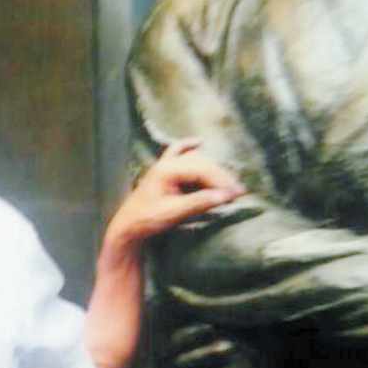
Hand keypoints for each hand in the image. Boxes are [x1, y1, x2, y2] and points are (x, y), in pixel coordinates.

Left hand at [102, 139, 244, 262]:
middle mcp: (166, 163)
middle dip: (221, 177)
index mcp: (167, 170)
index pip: (201, 170)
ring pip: (194, 159)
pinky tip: (198, 142)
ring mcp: (163, 165)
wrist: (128, 225)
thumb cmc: (148, 219)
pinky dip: (188, 146)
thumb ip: (200, 202)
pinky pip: (176, 152)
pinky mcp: (162, 171)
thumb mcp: (175, 212)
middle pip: (201, 163)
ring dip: (213, 169)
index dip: (221, 181)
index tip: (237, 193)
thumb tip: (226, 196)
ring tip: (229, 183)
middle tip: (239, 192)